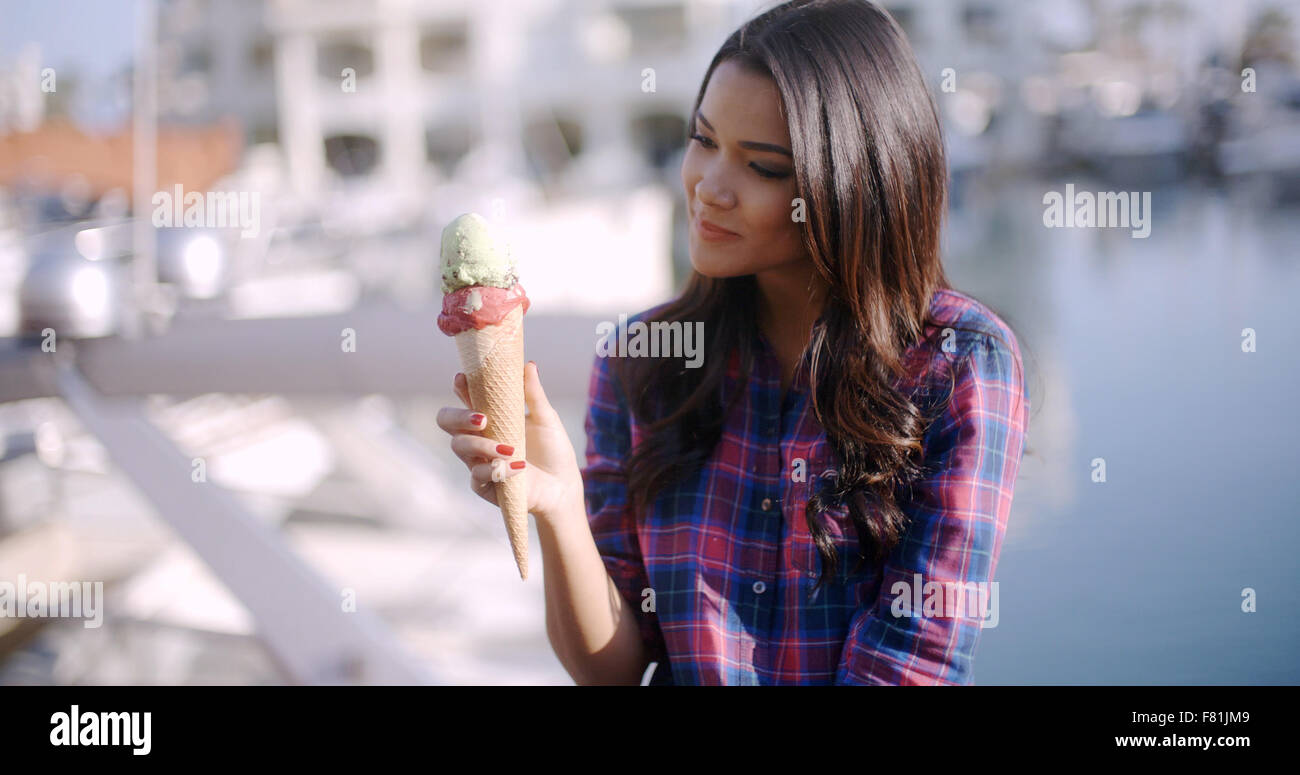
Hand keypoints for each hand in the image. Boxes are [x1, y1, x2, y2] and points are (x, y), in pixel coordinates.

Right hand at [437, 361, 584, 527]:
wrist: (563, 486)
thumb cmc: (553, 450)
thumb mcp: (546, 419)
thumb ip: (533, 394)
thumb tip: (528, 364)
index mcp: (490, 418)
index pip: (465, 399)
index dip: (460, 388)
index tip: (463, 379)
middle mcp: (478, 438)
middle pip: (446, 421)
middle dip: (458, 416)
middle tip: (481, 418)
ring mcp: (478, 461)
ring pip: (459, 447)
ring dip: (482, 445)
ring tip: (509, 448)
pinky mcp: (484, 486)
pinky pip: (477, 475)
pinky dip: (498, 469)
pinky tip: (519, 466)